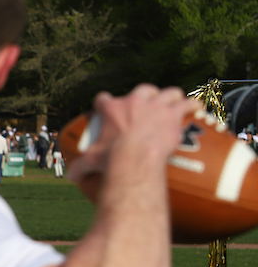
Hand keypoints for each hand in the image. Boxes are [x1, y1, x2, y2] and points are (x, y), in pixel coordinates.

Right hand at [67, 85, 197, 187]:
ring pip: (168, 92)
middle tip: (148, 106)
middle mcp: (134, 101)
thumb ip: (81, 167)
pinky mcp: (173, 113)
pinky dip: (192, 105)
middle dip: (147, 95)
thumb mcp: (92, 161)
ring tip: (174, 103)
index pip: (104, 99)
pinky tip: (196, 107)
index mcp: (111, 109)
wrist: (136, 157)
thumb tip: (70, 177)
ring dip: (172, 97)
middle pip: (142, 90)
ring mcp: (155, 105)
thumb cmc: (113, 158)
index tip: (107, 109)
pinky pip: (187, 103)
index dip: (105, 103)